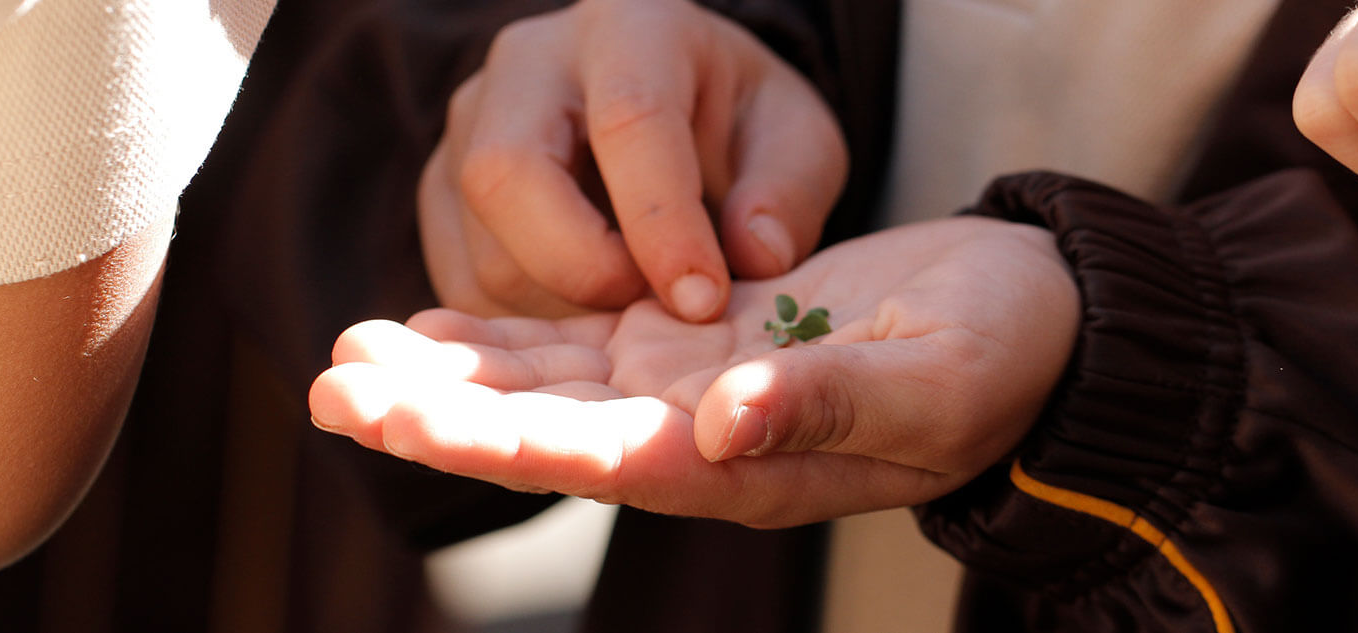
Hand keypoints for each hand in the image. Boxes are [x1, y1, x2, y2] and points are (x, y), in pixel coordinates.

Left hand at [309, 217, 1079, 527]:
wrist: (1026, 322)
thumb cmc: (1000, 358)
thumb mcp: (933, 381)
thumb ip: (832, 404)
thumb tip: (723, 424)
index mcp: (750, 461)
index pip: (604, 457)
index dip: (499, 439)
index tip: (402, 415)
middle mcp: (700, 434)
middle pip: (548, 428)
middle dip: (438, 412)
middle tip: (331, 388)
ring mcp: (691, 384)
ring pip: (549, 383)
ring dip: (449, 374)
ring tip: (349, 355)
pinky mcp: (696, 337)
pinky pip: (583, 340)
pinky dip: (507, 333)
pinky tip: (434, 324)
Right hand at [419, 0, 846, 320]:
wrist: (670, 106)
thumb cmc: (736, 121)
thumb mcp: (795, 138)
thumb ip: (787, 192)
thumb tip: (756, 256)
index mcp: (629, 25)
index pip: (628, 120)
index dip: (663, 224)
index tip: (702, 301)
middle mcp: (528, 64)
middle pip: (507, 175)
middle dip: (583, 270)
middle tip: (652, 316)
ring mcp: (467, 126)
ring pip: (481, 245)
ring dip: (560, 310)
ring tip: (631, 315)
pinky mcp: (440, 193)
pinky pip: (463, 284)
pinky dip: (526, 329)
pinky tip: (587, 320)